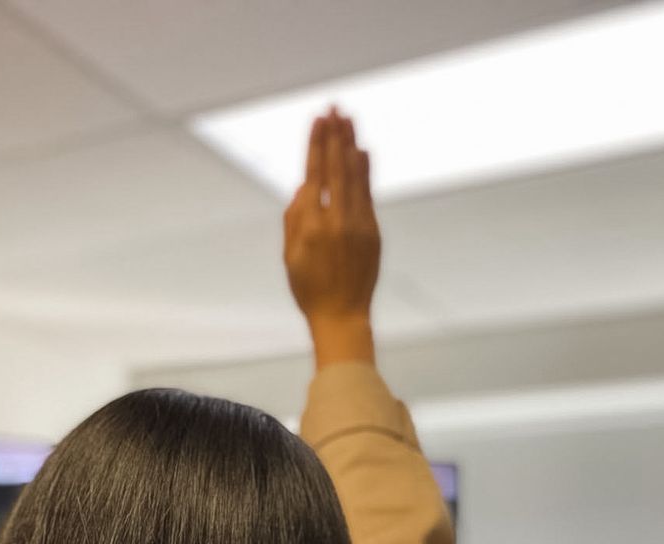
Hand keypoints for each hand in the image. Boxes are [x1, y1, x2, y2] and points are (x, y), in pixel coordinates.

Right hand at [284, 108, 380, 364]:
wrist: (342, 316)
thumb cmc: (309, 289)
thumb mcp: (290, 256)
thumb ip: (293, 218)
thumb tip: (304, 185)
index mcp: (311, 226)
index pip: (314, 174)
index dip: (316, 144)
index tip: (318, 119)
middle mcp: (336, 221)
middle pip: (336, 167)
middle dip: (335, 135)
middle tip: (335, 107)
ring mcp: (358, 225)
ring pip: (355, 176)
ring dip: (351, 144)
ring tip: (349, 119)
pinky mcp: (373, 232)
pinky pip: (368, 193)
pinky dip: (365, 170)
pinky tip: (362, 151)